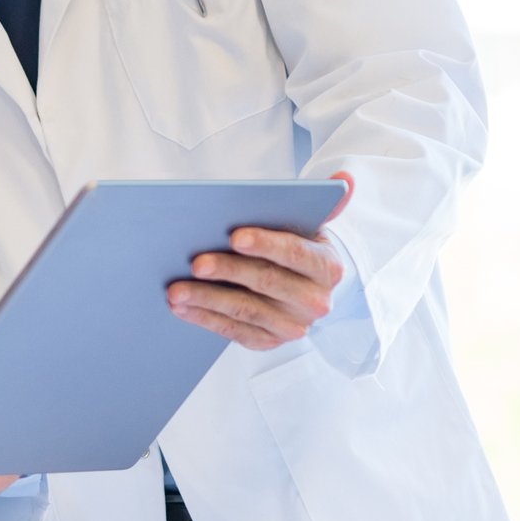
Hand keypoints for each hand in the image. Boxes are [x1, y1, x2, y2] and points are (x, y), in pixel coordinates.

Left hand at [166, 171, 354, 350]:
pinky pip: (234, 330)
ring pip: (246, 310)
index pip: (296, 253)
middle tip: (195, 263)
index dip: (266, 244)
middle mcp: (315, 301)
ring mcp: (292, 325)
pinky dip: (204, 319)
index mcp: (326, 267)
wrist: (302, 289)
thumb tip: (344, 179)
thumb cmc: (296, 249)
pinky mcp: (268, 341)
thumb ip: (325, 203)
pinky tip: (181, 307)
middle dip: (228, 271)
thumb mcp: (311, 225)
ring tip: (176, 290)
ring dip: (207, 300)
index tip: (234, 236)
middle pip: (267, 282)